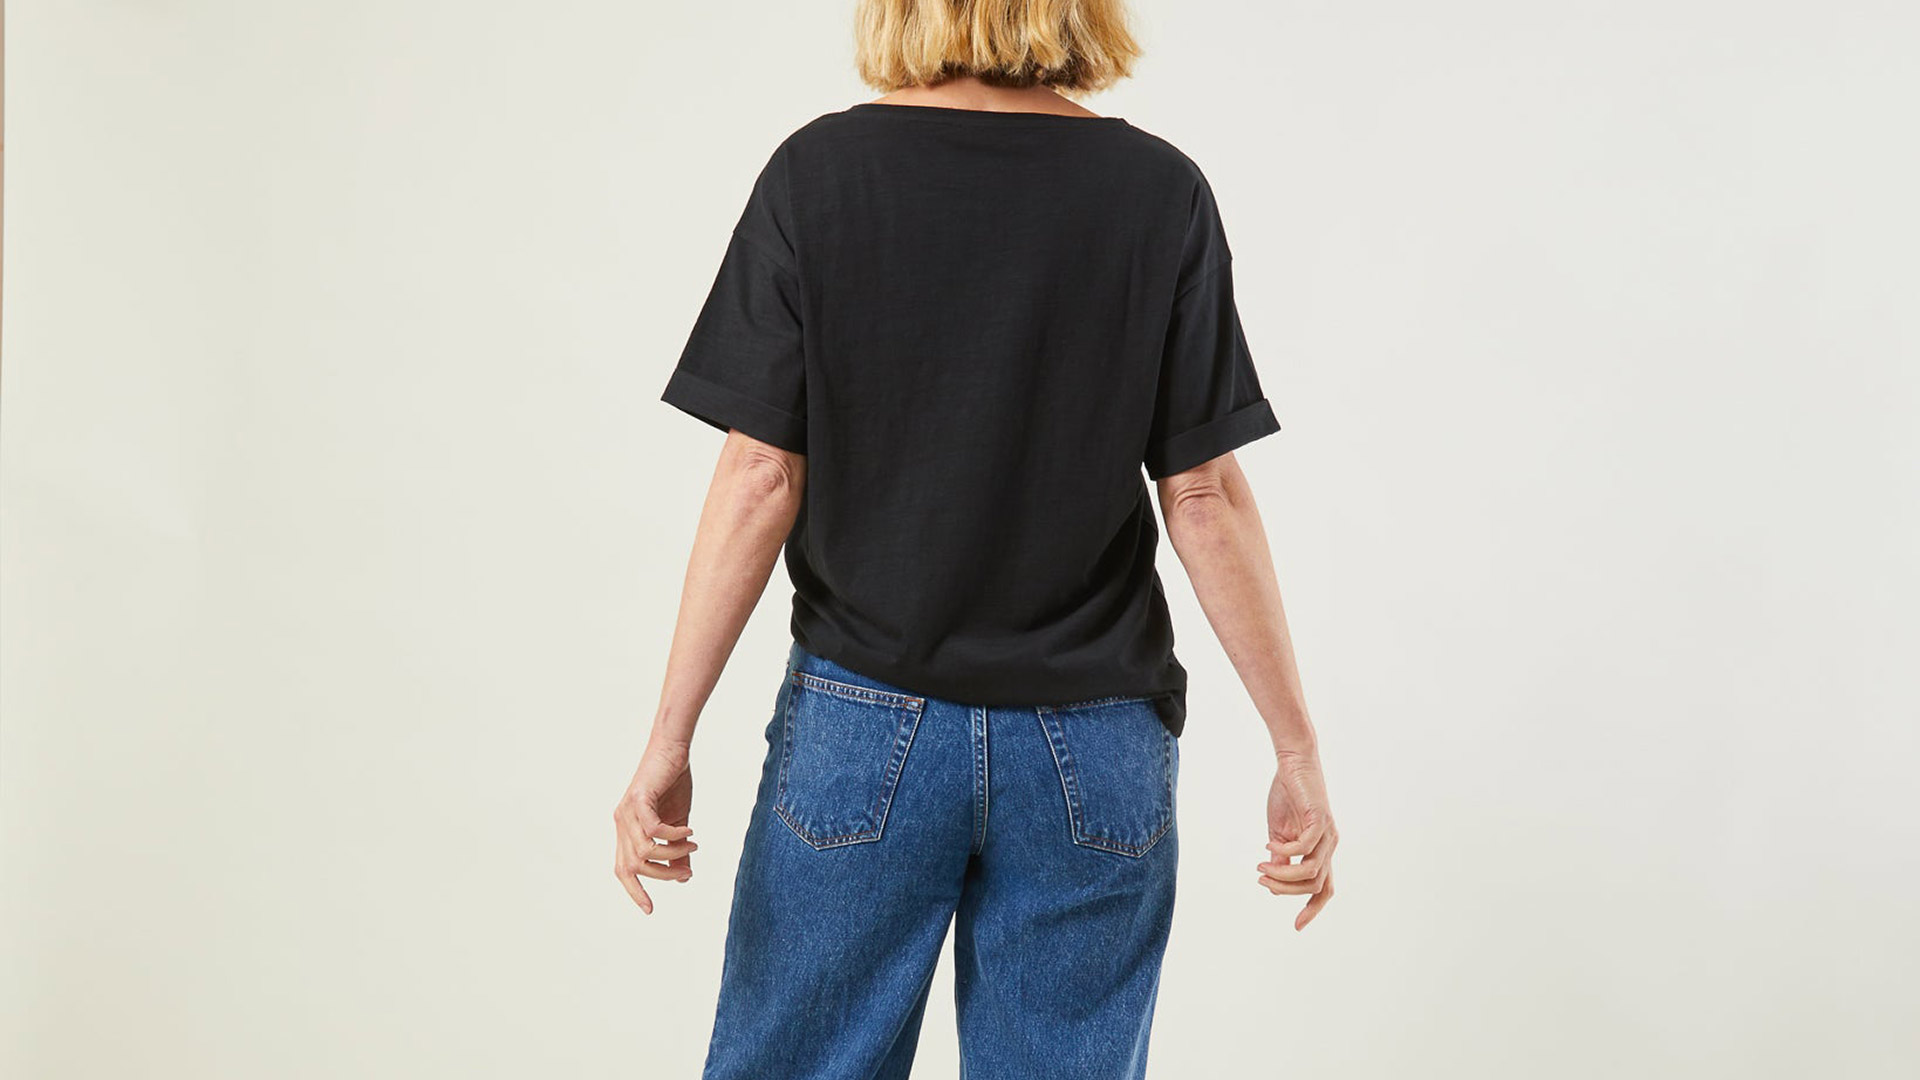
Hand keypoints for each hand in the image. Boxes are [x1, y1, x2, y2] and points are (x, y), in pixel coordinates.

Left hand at [612, 736, 696, 914]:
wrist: (673, 749)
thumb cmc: (674, 784)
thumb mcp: (678, 825)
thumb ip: (677, 852)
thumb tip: (683, 877)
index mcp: (626, 831)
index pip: (623, 869)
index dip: (634, 891)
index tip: (649, 909)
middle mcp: (621, 823)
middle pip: (634, 866)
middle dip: (661, 875)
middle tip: (686, 870)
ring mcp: (627, 811)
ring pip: (645, 850)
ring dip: (673, 854)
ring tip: (693, 847)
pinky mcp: (638, 799)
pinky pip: (654, 830)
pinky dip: (673, 836)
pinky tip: (689, 833)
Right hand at [1257, 749, 1337, 929]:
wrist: (1292, 763)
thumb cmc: (1286, 796)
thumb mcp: (1279, 833)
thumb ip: (1280, 858)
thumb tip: (1274, 883)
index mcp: (1321, 851)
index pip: (1324, 889)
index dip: (1313, 908)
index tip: (1297, 927)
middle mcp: (1330, 845)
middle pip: (1316, 885)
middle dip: (1287, 890)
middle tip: (1261, 881)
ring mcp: (1328, 833)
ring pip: (1311, 870)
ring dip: (1283, 874)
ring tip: (1261, 867)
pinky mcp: (1320, 819)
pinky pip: (1305, 847)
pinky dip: (1285, 852)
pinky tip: (1268, 846)